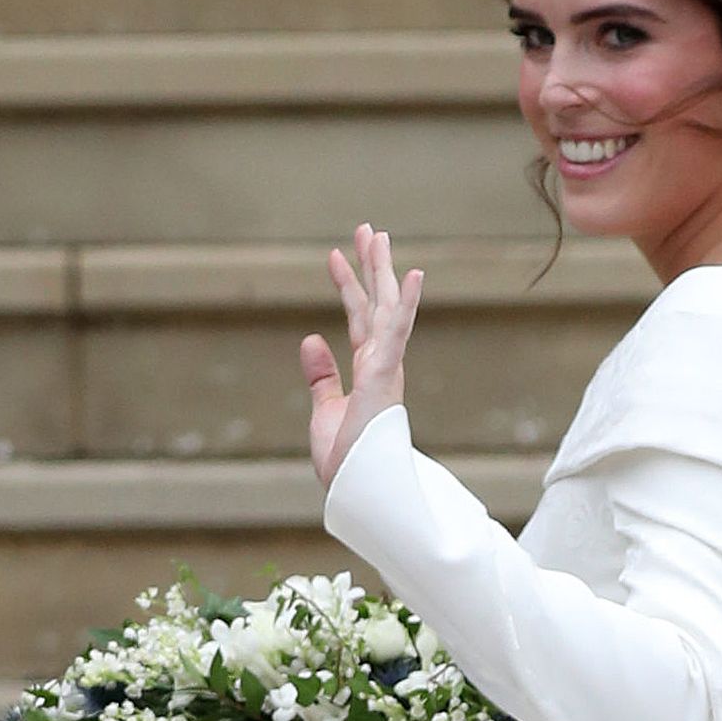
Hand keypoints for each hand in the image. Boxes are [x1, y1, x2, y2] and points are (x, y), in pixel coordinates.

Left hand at [300, 223, 424, 492]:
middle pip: (376, 304)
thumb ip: (321, 375)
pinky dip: (404, 303)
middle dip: (371, 266)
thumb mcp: (324, 409)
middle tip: (368, 229)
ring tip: (376, 234)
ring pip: (386, 309)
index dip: (347, 286)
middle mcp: (381, 364)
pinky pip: (397, 333)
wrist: (355, 491)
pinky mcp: (386, 376)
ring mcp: (386, 368)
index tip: (335, 256)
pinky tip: (411, 274)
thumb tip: (310, 337)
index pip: (357, 319)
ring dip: (382, 271)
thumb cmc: (346, 461)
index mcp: (368, 372)